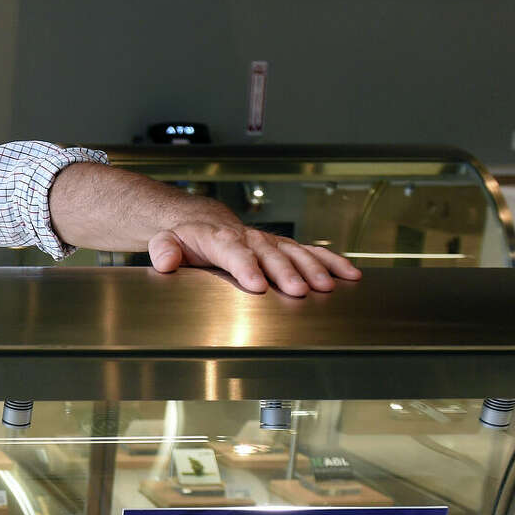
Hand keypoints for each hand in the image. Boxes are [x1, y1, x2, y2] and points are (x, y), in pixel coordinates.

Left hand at [147, 222, 360, 296]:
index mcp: (220, 239)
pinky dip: (332, 262)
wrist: (204, 223)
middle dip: (285, 273)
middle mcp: (249, 239)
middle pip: (270, 256)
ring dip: (313, 270)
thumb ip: (164, 250)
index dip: (246, 268)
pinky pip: (311, 252)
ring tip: (328, 287)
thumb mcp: (166, 242)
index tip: (257, 285)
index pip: (234, 253)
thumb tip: (165, 260)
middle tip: (298, 291)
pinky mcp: (284, 248)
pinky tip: (350, 275)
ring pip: (295, 254)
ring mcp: (270, 243)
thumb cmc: (187, 238)